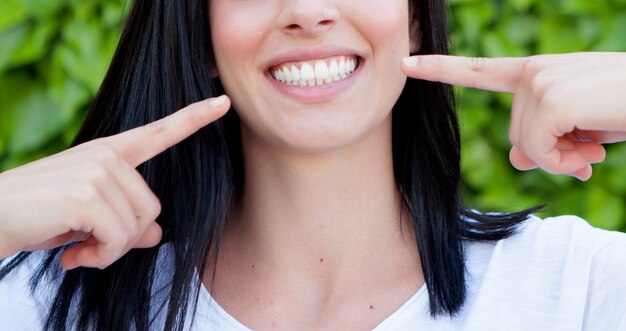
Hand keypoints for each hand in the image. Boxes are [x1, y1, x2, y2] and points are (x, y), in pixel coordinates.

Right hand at [0, 95, 229, 268]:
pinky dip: (99, 257)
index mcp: (108, 153)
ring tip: (79, 250)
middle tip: (91, 246)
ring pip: (137, 228)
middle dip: (125, 240)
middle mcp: (106, 156)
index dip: (193, 119)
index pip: (159, 132)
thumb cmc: (37, 216)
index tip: (222, 103)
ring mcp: (98, 171)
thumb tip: (158, 233)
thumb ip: (126, 219)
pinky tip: (73, 256)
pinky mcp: (87, 194)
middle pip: (153, 209)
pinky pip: (119, 239)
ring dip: (109, 251)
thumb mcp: (88, 218)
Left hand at [402, 52, 625, 180]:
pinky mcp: (551, 98)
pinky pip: (538, 150)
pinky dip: (563, 162)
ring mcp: (541, 81)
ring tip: (594, 147)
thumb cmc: (624, 108)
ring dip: (561, 159)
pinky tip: (592, 154)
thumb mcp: (580, 129)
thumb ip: (544, 139)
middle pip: (514, 135)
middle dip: (550, 153)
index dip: (441, 69)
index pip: (480, 71)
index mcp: (537, 73)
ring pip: (525, 146)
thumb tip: (517, 159)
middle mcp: (534, 71)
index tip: (406, 62)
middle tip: (587, 148)